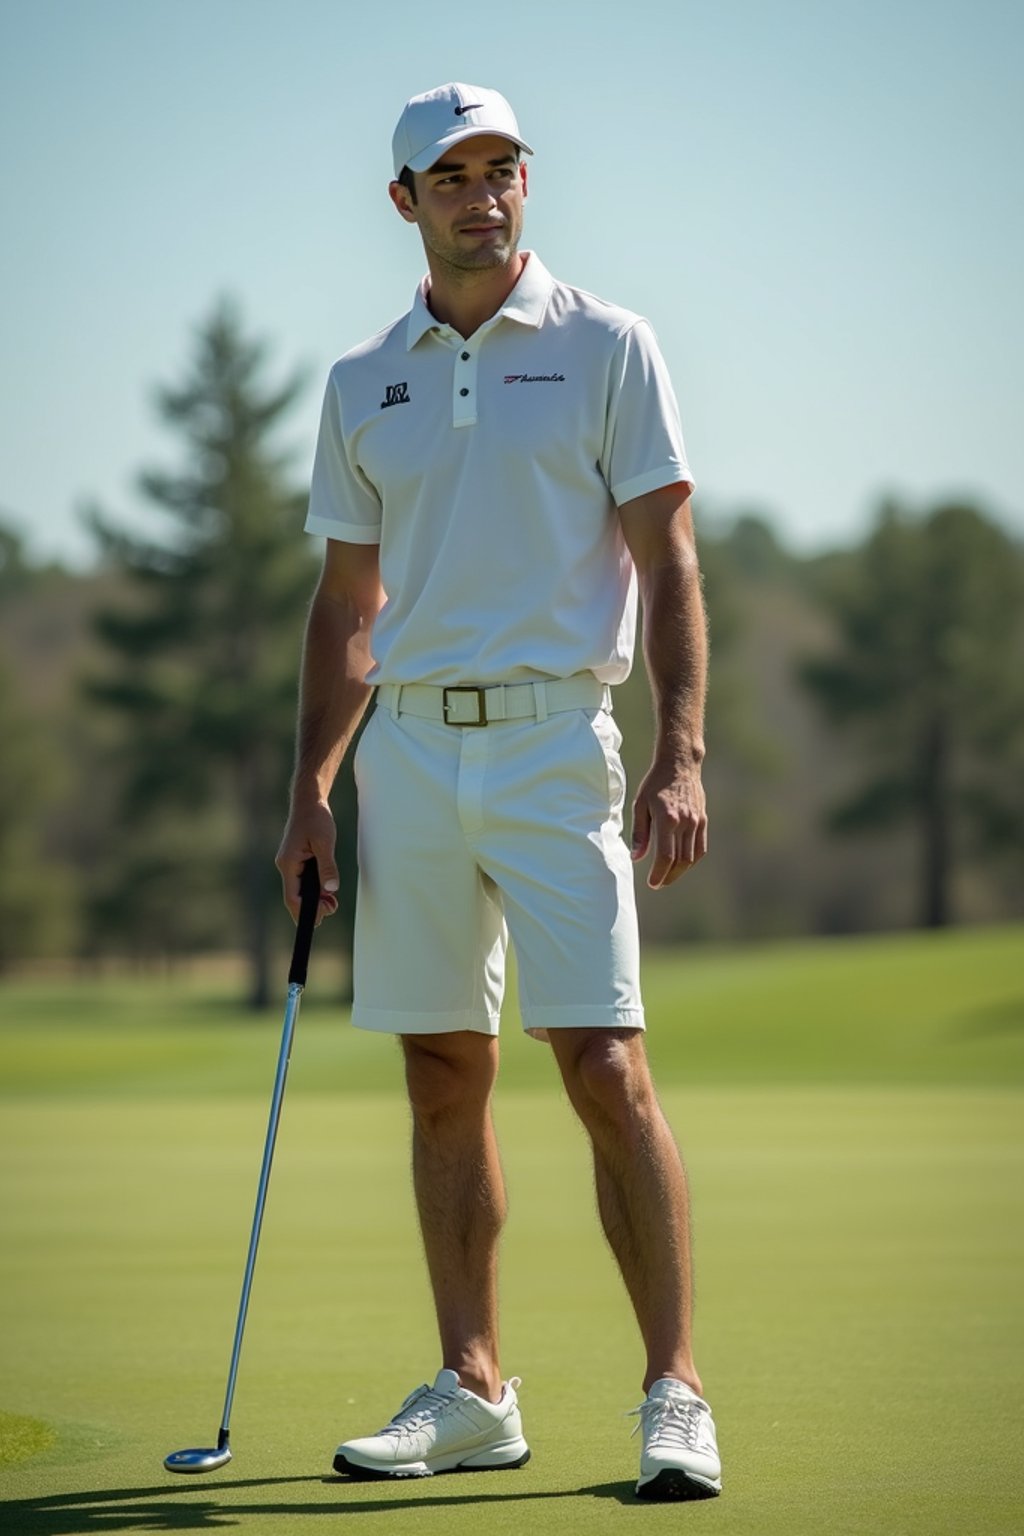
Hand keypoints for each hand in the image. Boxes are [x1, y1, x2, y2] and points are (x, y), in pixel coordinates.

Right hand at [275, 800, 339, 924]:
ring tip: (332, 903)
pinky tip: (327, 892)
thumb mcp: (325, 842)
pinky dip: (314, 889)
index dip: (304, 912)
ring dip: (315, 899)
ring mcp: (291, 863)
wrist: (309, 801)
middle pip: (295, 897)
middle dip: (312, 908)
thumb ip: (327, 866)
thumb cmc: (316, 818)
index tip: (318, 922)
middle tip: (332, 910)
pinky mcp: (297, 860)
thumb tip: (331, 889)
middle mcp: (286, 865)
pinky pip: (303, 881)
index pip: (293, 897)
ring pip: (300, 889)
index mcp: (289, 863)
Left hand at [630, 756, 707, 888]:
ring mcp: (696, 821)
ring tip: (668, 876)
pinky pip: (701, 847)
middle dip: (668, 876)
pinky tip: (682, 863)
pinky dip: (692, 860)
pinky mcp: (703, 820)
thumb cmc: (655, 783)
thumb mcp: (640, 804)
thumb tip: (636, 857)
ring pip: (692, 857)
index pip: (665, 855)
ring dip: (680, 871)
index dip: (659, 873)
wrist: (680, 764)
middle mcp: (685, 822)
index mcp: (667, 818)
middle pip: (680, 860)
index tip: (652, 883)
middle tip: (658, 883)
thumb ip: (639, 833)